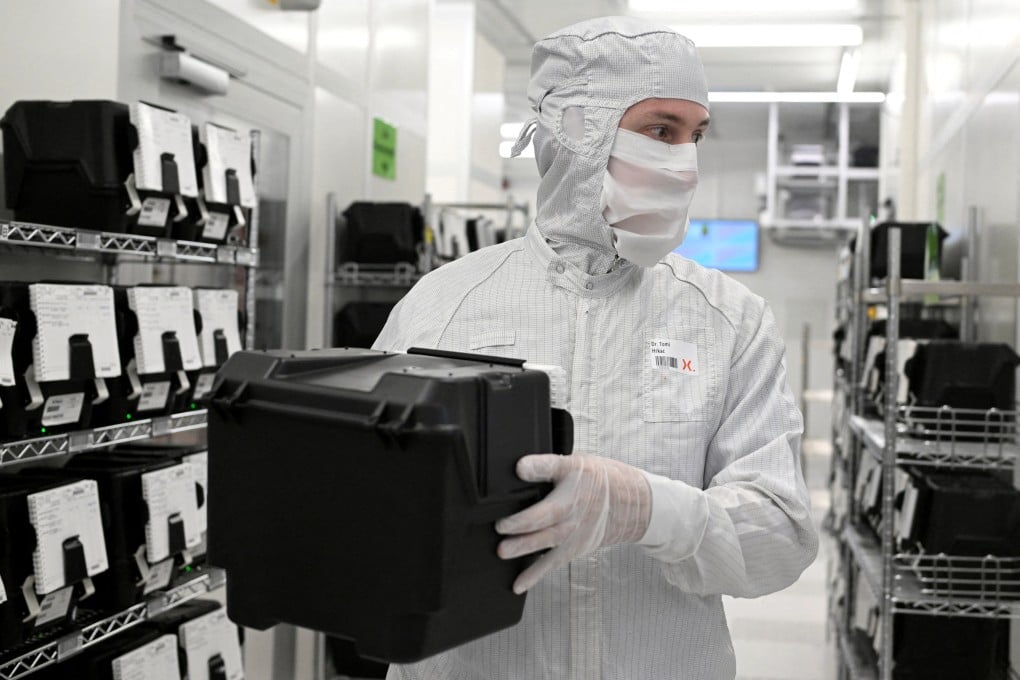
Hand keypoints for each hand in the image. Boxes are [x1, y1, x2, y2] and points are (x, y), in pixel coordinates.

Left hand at [495, 453, 651, 593]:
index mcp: (573, 486)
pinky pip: (552, 564)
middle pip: (545, 519)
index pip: (551, 480)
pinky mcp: (573, 549)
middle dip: (522, 524)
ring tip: (503, 552)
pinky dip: (535, 574)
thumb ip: (546, 466)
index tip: (518, 475)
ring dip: (525, 548)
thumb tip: (519, 467)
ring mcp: (573, 534)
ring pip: (547, 543)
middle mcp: (573, 512)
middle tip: (500, 526)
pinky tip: (518, 584)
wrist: (631, 505)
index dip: (533, 476)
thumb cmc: (600, 481)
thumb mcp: (575, 463)